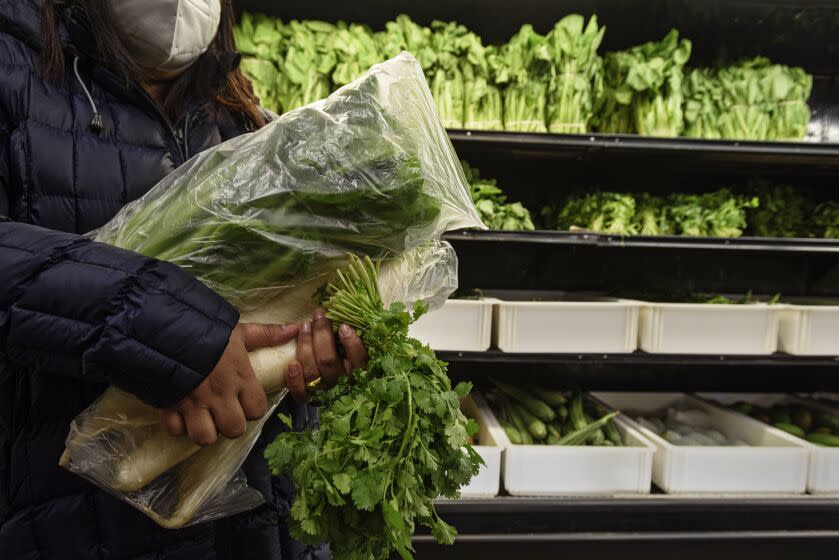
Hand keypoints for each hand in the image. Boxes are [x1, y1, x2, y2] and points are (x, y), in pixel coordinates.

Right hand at [162, 322, 298, 445]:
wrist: (165, 328)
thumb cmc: (207, 330)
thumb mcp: (238, 330)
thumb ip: (266, 334)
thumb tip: (294, 329)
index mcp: (240, 377)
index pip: (257, 410)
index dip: (252, 408)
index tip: (244, 399)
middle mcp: (220, 395)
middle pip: (234, 430)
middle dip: (230, 424)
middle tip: (223, 411)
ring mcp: (194, 404)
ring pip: (206, 438)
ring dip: (205, 430)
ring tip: (203, 418)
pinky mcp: (170, 407)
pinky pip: (176, 431)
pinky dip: (178, 426)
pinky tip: (181, 413)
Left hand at [287, 307, 367, 402]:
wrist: (322, 380)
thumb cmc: (339, 351)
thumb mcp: (349, 340)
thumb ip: (349, 332)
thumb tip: (346, 319)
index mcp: (358, 372)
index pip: (360, 362)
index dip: (352, 345)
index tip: (343, 327)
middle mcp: (342, 384)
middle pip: (330, 362)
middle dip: (322, 335)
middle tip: (319, 316)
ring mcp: (324, 391)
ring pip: (313, 372)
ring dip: (305, 347)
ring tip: (304, 326)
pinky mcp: (308, 398)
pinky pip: (302, 393)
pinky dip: (295, 379)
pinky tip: (292, 364)